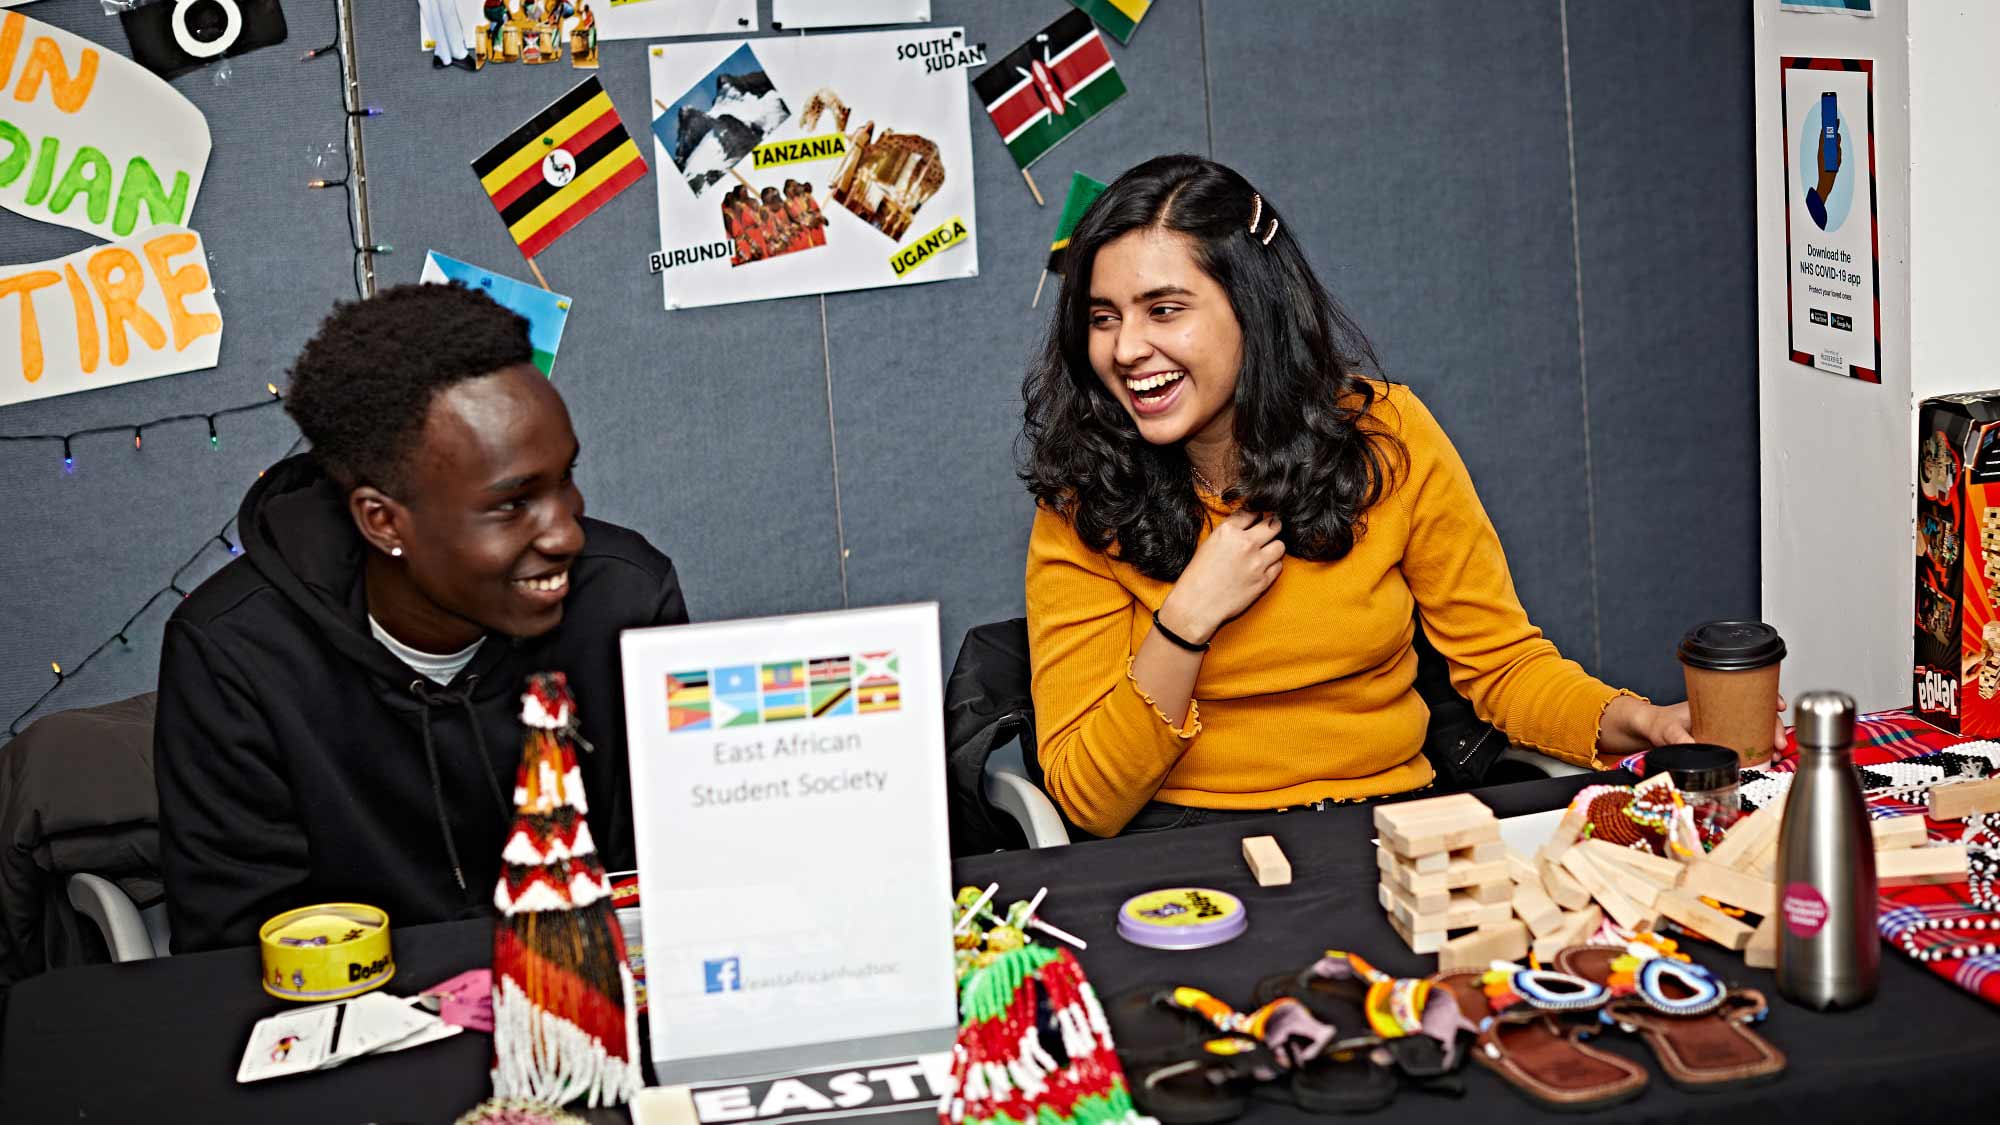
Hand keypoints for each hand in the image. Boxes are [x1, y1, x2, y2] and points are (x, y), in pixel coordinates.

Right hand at [1158, 510, 1284, 644]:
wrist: (1196, 605)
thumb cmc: (1197, 576)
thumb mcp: (1208, 544)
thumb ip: (1230, 531)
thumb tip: (1247, 523)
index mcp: (1228, 531)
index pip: (1252, 513)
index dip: (1255, 515)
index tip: (1256, 519)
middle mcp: (1245, 544)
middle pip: (1273, 525)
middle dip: (1272, 526)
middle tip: (1270, 529)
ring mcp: (1257, 563)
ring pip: (1280, 545)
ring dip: (1274, 546)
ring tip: (1266, 551)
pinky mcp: (1263, 581)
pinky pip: (1279, 566)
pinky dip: (1273, 565)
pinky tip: (1262, 568)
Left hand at [1596, 695, 1789, 757]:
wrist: (1648, 732)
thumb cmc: (1658, 724)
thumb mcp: (1666, 730)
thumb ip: (1677, 738)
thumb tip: (1692, 746)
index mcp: (1713, 703)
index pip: (1747, 694)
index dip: (1767, 698)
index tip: (1778, 706)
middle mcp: (1722, 713)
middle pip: (1758, 714)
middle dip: (1775, 726)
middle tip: (1781, 743)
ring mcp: (1724, 726)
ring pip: (1756, 729)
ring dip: (1771, 740)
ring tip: (1777, 754)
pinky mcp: (1722, 740)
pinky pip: (1747, 742)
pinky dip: (1760, 749)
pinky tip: (1767, 759)